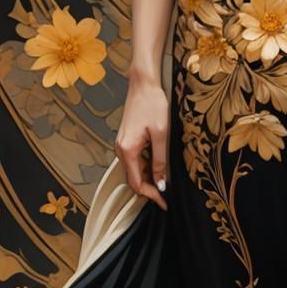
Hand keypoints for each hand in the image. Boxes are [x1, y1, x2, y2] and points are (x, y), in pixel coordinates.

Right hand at [115, 77, 169, 209]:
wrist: (143, 84)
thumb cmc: (153, 105)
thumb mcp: (161, 134)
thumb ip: (160, 160)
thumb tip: (161, 183)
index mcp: (127, 151)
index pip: (137, 183)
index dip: (151, 195)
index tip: (164, 203)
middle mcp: (120, 150)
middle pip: (133, 179)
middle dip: (149, 190)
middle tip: (166, 196)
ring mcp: (122, 144)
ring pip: (133, 170)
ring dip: (147, 179)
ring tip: (165, 183)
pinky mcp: (126, 139)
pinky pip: (134, 160)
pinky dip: (145, 167)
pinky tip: (157, 167)